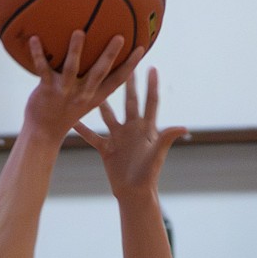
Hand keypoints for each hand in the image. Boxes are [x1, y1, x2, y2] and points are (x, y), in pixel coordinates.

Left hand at [24, 28, 142, 148]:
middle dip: (110, 54)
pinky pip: (42, 68)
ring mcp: (65, 92)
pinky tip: (34, 38)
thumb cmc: (64, 115)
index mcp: (95, 97)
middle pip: (100, 72)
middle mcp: (83, 94)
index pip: (117, 81)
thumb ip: (93, 85)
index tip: (141, 49)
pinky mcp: (47, 90)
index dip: (130, 65)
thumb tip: (100, 62)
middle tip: (120, 37)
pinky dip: (38, 53)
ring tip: (79, 32)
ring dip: (75, 50)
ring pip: (72, 68)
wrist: (43, 134)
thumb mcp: (85, 102)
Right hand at [74, 66, 186, 196]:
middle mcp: (132, 129)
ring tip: (94, 83)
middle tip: (125, 64)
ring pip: (108, 114)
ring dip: (102, 100)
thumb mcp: (157, 154)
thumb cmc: (148, 175)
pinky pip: (92, 136)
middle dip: (128, 83)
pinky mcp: (106, 148)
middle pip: (130, 101)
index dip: (152, 85)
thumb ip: (167, 138)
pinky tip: (72, 119)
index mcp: (146, 128)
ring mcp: (118, 137)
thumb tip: (184, 128)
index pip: (151, 102)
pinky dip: (82, 129)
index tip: (152, 67)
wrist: (134, 193)